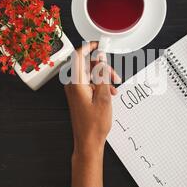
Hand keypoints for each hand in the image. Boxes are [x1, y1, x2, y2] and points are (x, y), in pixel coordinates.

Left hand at [64, 42, 119, 186]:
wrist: (88, 142)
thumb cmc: (94, 125)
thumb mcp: (104, 97)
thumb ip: (102, 76)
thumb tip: (101, 60)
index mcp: (76, 83)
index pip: (78, 56)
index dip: (89, 46)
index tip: (99, 44)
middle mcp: (72, 85)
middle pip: (87, 65)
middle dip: (103, 67)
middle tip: (115, 75)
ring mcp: (75, 90)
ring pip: (90, 74)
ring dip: (104, 77)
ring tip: (114, 87)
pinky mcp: (78, 95)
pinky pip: (89, 83)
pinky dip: (100, 84)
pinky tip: (110, 92)